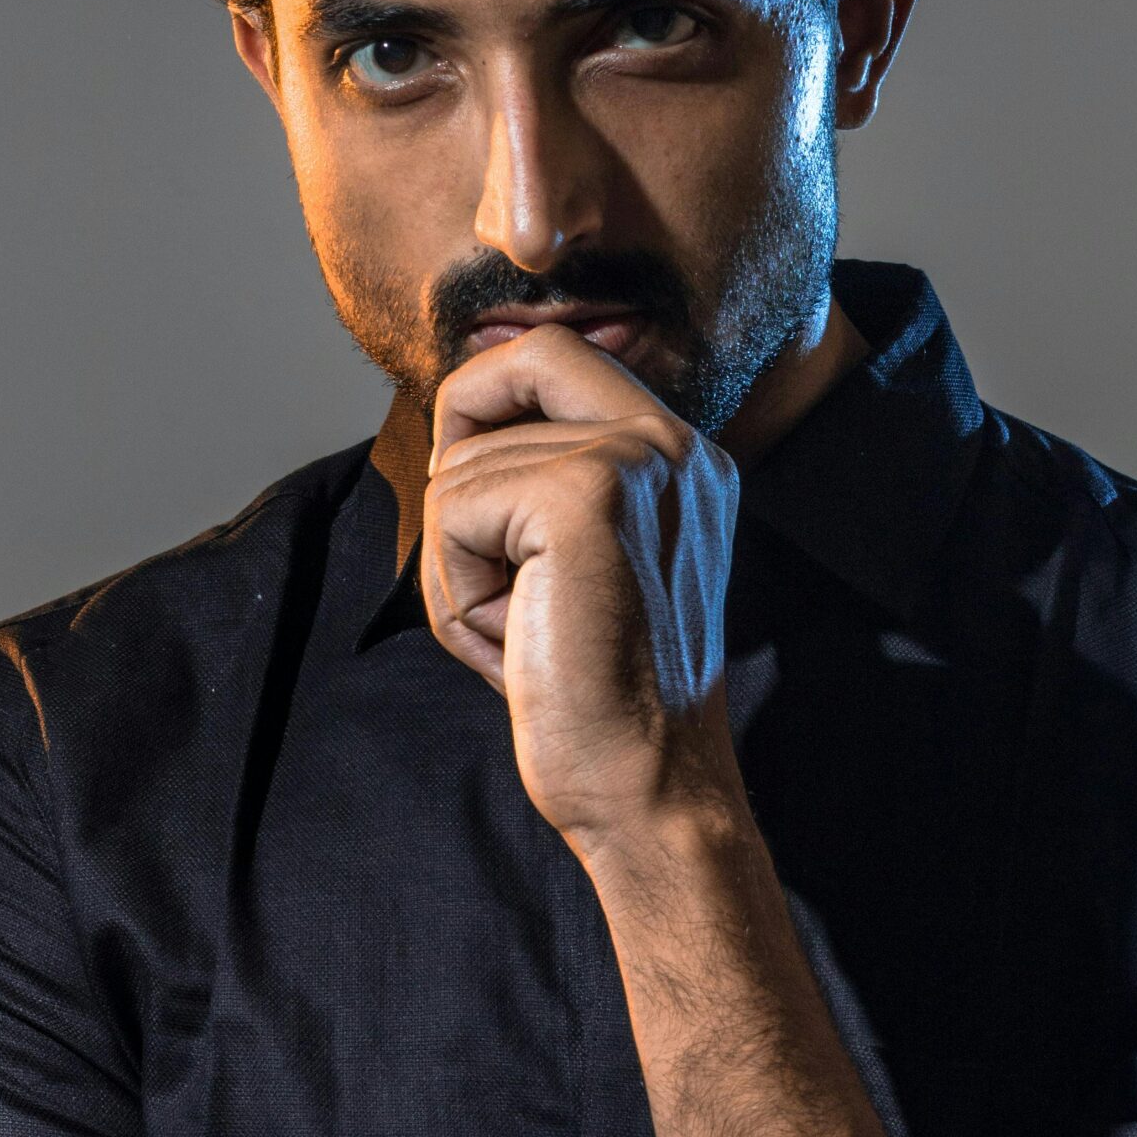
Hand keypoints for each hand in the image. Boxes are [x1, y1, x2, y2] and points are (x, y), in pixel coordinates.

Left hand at [421, 325, 742, 853]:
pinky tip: (515, 637)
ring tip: (522, 628)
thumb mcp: (571, 563)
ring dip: (459, 558)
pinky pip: (455, 506)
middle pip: (509, 371)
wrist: (647, 785)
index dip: (484, 392)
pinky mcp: (589, 498)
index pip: (555, 351)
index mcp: (682, 455)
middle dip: (462, 470)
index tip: (468, 478)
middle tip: (489, 567)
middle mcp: (674, 443)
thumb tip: (454, 417)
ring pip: (464, 462)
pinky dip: (456, 583)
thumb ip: (538, 480)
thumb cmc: (595, 691)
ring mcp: (637, 461)